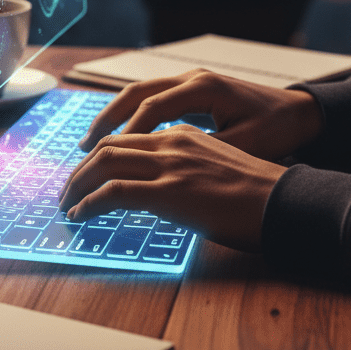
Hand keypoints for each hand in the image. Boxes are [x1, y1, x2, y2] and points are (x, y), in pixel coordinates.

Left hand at [58, 125, 285, 251]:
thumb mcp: (218, 168)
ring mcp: (170, 166)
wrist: (284, 202)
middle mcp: (173, 142)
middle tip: (66, 189)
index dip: (100, 154)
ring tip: (67, 203)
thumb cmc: (259, 194)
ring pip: (105, 163)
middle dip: (80, 168)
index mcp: (184, 135)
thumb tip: (165, 192)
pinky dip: (89, 202)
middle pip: (109, 145)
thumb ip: (187, 170)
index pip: (128, 137)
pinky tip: (81, 215)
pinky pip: (114, 192)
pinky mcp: (169, 192)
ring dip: (77, 183)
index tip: (86, 173)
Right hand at [78, 69, 323, 161]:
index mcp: (203, 88)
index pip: (151, 107)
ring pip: (140, 94)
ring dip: (113, 118)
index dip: (125, 134)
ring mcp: (191, 82)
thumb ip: (204, 155)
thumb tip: (166, 176)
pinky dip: (131, 118)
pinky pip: (151, 100)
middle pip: (136, 94)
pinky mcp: (192, 92)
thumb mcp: (243, 146)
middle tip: (82, 150)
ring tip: (90, 145)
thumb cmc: (277, 130)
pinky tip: (118, 140)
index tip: (104, 159)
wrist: (301, 113)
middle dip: (106, 122)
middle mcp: (192, 79)